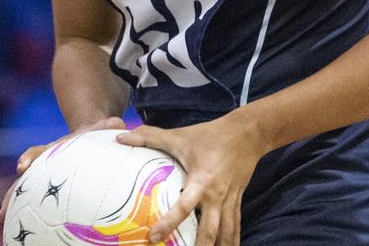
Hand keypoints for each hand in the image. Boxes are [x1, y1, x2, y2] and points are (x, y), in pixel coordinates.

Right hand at [0, 115, 126, 221]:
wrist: (91, 136)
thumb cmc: (97, 136)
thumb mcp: (102, 129)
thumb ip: (109, 126)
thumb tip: (119, 123)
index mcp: (57, 147)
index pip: (41, 151)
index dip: (31, 157)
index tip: (22, 167)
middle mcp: (47, 161)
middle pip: (27, 176)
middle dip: (14, 190)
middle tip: (4, 208)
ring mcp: (46, 174)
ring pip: (25, 189)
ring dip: (13, 203)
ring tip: (3, 218)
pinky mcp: (50, 187)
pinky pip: (34, 200)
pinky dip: (24, 211)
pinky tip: (15, 226)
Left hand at [117, 112, 262, 245]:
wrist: (246, 133)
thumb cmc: (210, 134)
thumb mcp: (180, 135)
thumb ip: (150, 137)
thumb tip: (121, 137)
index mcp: (201, 180)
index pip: (184, 207)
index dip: (168, 223)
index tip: (153, 238)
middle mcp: (216, 195)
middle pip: (209, 230)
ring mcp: (228, 200)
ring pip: (225, 233)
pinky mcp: (237, 201)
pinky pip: (235, 226)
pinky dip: (231, 242)